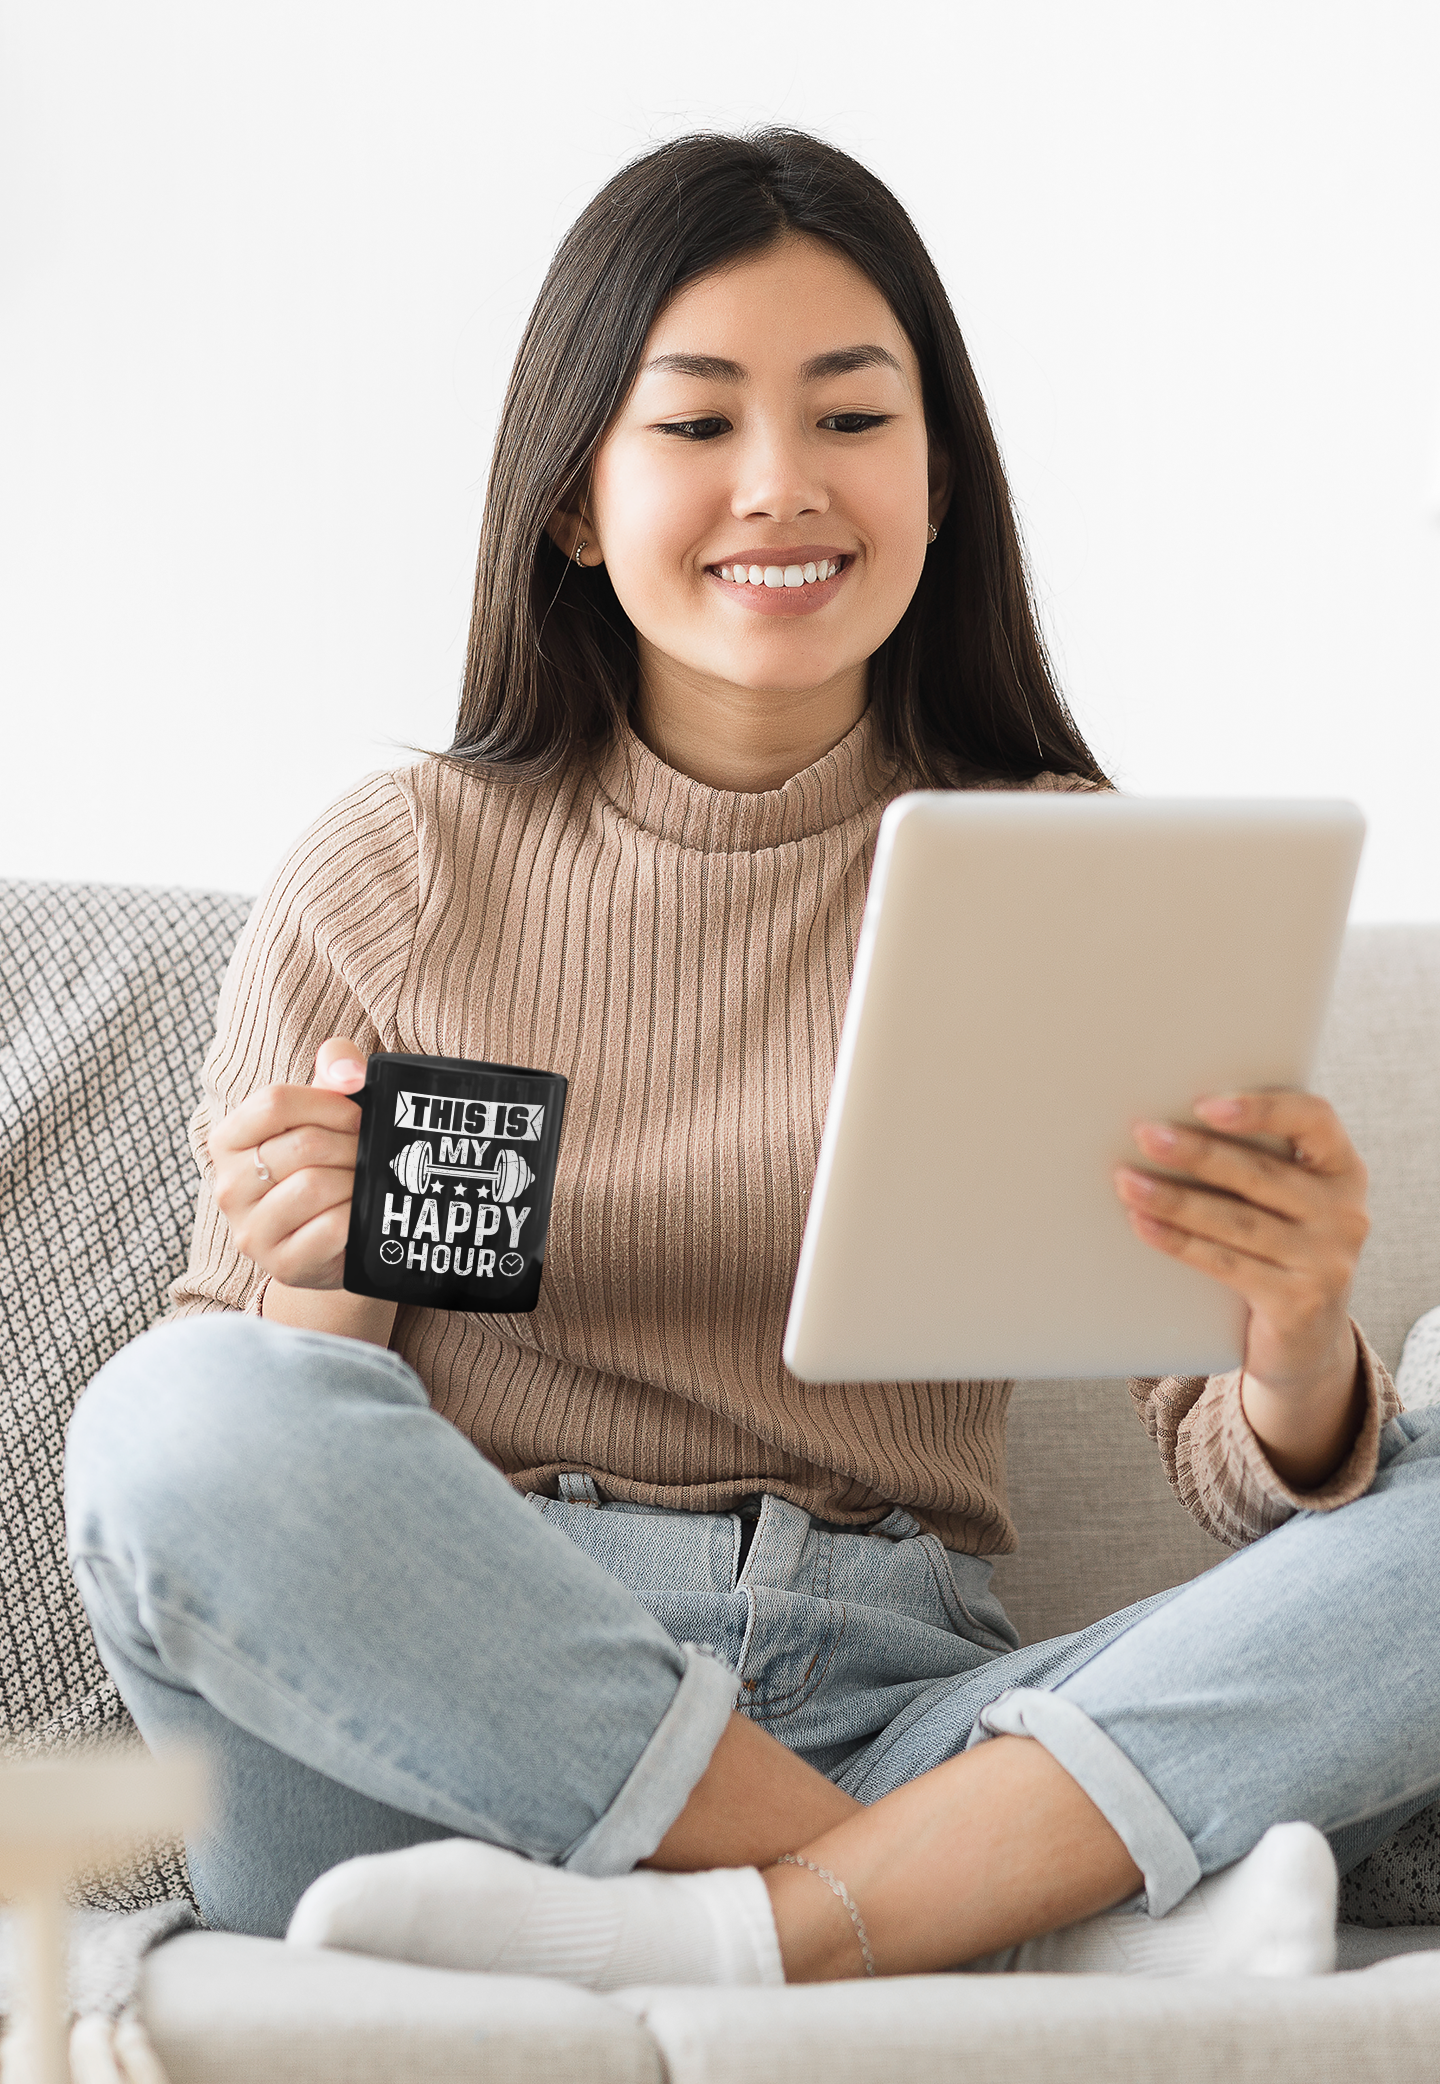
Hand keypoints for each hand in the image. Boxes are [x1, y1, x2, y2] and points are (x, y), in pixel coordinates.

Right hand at [210, 1039, 369, 1290]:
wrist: (333, 1241)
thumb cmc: (328, 1162)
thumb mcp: (326, 1109)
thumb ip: (335, 1067)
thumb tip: (349, 1072)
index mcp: (228, 1140)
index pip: (274, 1102)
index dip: (328, 1103)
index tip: (355, 1115)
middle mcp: (228, 1187)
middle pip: (303, 1146)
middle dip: (351, 1146)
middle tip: (367, 1154)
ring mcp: (251, 1231)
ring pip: (316, 1186)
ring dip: (355, 1180)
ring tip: (361, 1182)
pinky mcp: (282, 1265)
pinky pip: (332, 1227)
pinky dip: (357, 1215)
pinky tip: (358, 1214)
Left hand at [1113, 1091, 1369, 1487]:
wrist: (1305, 1341)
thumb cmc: (1279, 1247)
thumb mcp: (1286, 1201)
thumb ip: (1254, 1161)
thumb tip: (1168, 1122)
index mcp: (1342, 1169)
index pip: (1314, 1120)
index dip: (1261, 1109)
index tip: (1205, 1105)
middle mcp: (1345, 1212)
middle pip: (1262, 1174)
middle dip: (1197, 1153)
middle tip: (1145, 1135)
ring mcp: (1327, 1261)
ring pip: (1238, 1221)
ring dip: (1175, 1199)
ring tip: (1127, 1181)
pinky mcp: (1298, 1303)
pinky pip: (1227, 1264)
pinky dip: (1180, 1242)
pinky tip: (1144, 1224)